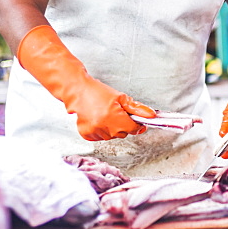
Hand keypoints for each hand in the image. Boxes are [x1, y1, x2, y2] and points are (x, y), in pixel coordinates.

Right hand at [17, 24, 155, 141]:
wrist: (77, 91)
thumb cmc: (97, 92)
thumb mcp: (121, 97)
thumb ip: (137, 108)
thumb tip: (151, 115)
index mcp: (115, 117)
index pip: (134, 129)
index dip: (137, 124)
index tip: (136, 121)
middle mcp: (104, 127)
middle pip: (123, 134)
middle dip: (123, 125)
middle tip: (116, 112)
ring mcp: (95, 132)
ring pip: (112, 136)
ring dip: (112, 128)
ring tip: (105, 114)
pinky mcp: (86, 134)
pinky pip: (100, 137)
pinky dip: (101, 131)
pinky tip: (98, 120)